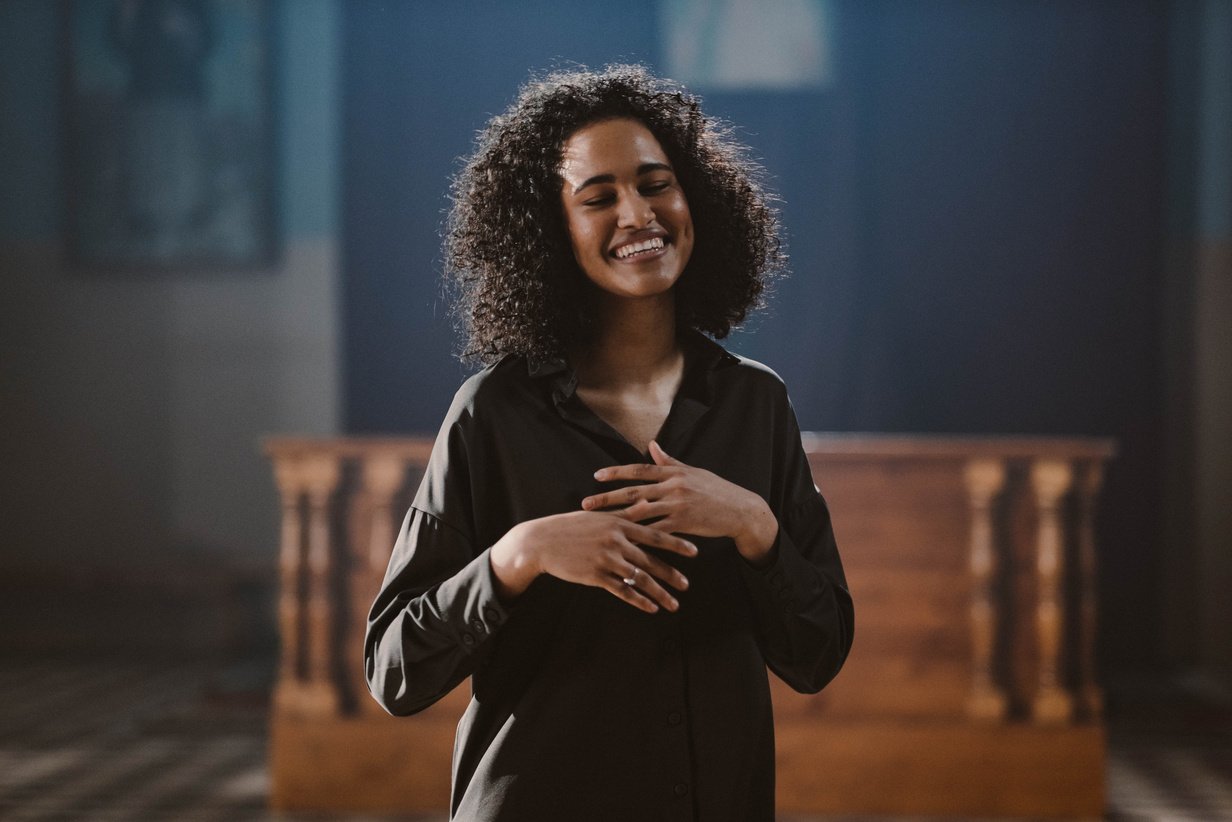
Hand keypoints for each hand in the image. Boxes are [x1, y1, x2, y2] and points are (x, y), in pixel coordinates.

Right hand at [489, 509, 695, 612]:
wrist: (542, 541)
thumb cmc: (571, 526)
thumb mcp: (599, 516)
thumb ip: (625, 513)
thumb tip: (647, 503)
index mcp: (619, 524)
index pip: (654, 534)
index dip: (676, 544)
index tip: (695, 552)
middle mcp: (616, 541)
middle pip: (650, 560)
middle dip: (671, 574)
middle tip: (687, 585)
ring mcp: (606, 559)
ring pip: (639, 578)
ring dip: (659, 592)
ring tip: (674, 604)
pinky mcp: (595, 576)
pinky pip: (622, 591)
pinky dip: (639, 601)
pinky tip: (651, 608)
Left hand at [582, 441, 778, 565]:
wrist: (740, 510)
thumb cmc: (717, 490)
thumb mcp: (693, 471)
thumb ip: (669, 461)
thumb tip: (652, 445)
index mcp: (674, 472)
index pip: (639, 470)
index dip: (616, 472)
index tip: (596, 476)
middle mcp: (673, 486)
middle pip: (633, 491)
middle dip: (607, 498)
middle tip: (585, 503)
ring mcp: (678, 505)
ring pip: (641, 512)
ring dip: (617, 518)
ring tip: (599, 524)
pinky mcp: (684, 524)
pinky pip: (657, 532)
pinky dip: (640, 537)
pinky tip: (624, 543)